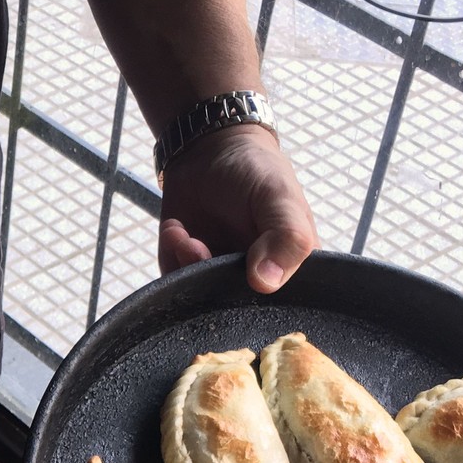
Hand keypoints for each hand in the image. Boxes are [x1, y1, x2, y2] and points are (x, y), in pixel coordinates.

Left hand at [157, 125, 318, 293]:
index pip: (283, 306)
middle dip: (212, 282)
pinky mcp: (187, 271)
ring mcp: (219, 278)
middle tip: (199, 247)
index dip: (260, 298)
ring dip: (186, 266)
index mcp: (291, 267)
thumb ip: (286, 236)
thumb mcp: (279, 196)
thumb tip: (266, 283)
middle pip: (235, 310)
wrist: (208, 151)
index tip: (244, 272)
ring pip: (200, 299)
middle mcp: (257, 280)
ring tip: (184, 234)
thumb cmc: (255, 170)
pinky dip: (171, 258)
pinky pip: (175, 283)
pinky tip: (176, 229)